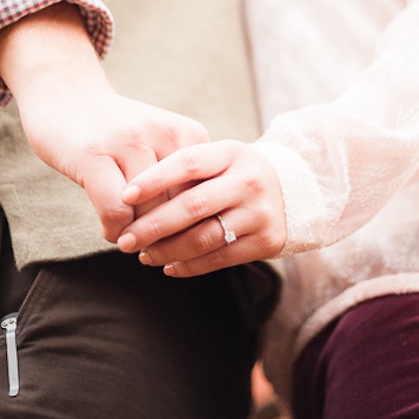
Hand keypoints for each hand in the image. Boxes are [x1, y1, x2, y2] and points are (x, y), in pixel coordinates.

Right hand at [0, 2, 208, 240]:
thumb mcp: (161, 144)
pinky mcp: (93, 155)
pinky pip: (116, 211)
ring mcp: (128, 141)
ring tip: (129, 239)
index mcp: (188, 134)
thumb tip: (197, 234)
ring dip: (138, 236)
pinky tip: (110, 230)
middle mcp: (163, 133)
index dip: (194, 227)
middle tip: (153, 250)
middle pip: (179, 208)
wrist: (65, 94)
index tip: (180, 244)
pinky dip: (114, 231)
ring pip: (149, 212)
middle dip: (167, 237)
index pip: (205, 196)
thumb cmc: (116, 131)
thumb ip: (181, 179)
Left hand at [116, 140, 286, 275]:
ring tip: (144, 255)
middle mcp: (248, 181)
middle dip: (152, 226)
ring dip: (167, 250)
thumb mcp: (219, 158)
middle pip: (192, 206)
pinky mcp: (266, 241)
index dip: (154, 179)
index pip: (188, 163)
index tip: (125, 196)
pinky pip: (219, 259)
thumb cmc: (236, 173)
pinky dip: (189, 266)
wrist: (294, 190)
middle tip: (125, 239)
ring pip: (203, 238)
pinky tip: (169, 266)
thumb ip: (186, 172)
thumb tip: (132, 197)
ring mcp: (259, 212)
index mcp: (231, 153)